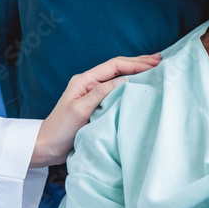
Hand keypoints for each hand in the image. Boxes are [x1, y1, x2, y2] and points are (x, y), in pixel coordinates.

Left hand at [29, 53, 161, 167]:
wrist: (47, 146)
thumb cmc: (61, 129)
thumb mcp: (80, 110)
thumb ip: (100, 93)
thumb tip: (124, 80)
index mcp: (84, 80)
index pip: (114, 66)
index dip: (135, 63)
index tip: (154, 64)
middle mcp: (89, 83)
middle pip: (117, 68)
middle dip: (139, 63)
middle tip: (161, 60)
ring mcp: (93, 94)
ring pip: (118, 78)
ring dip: (136, 73)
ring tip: (155, 68)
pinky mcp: (96, 105)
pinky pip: (117, 91)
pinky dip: (130, 87)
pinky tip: (141, 88)